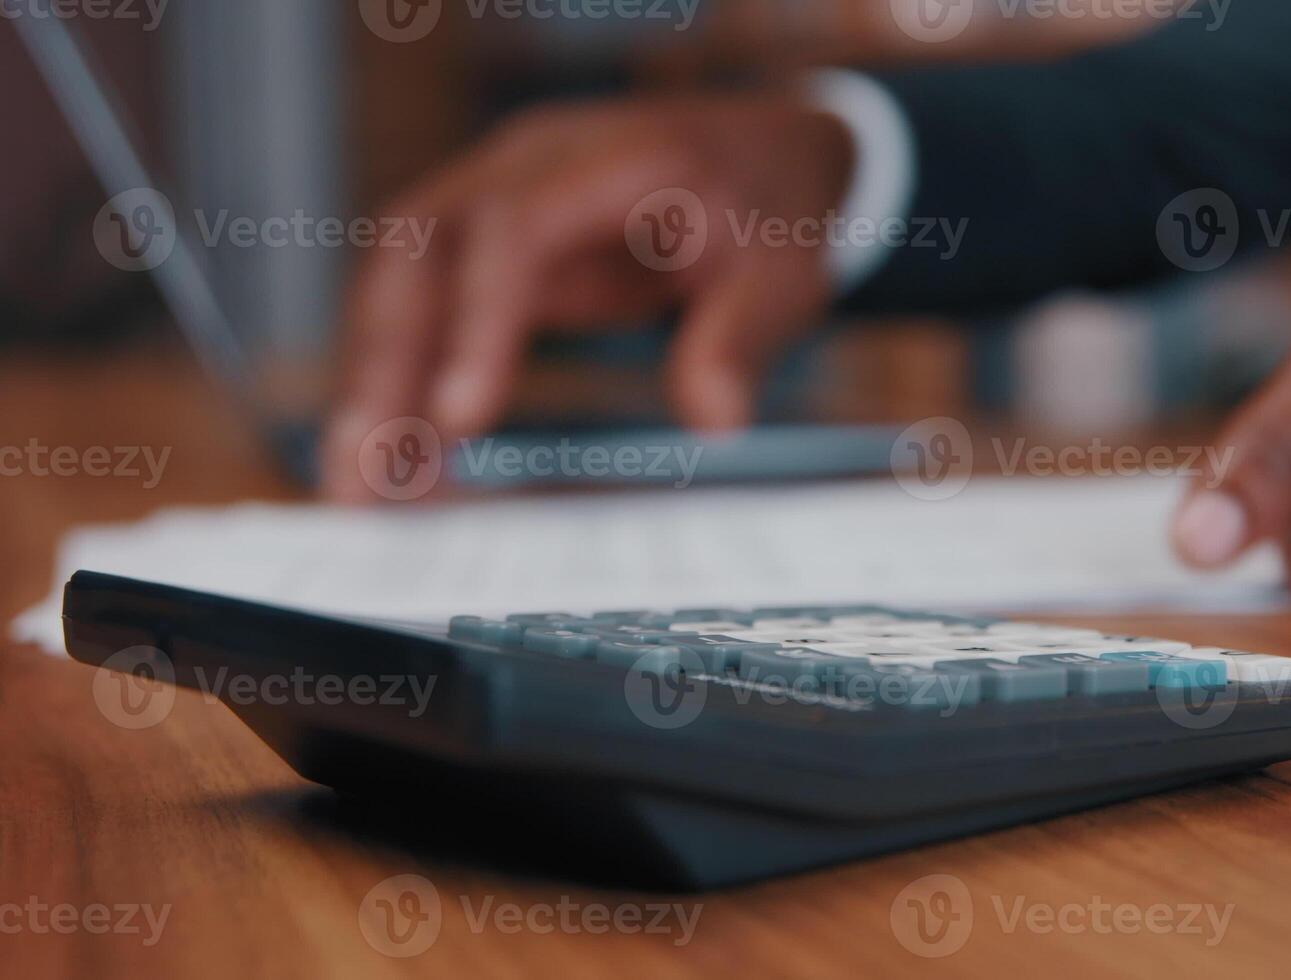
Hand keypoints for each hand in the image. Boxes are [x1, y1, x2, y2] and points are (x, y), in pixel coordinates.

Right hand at [321, 95, 853, 501]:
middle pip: (419, 251)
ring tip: (355, 488)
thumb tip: (713, 423)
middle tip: (360, 478)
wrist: (762, 155)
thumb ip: (738, 341)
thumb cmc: (769, 212)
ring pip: (398, 278)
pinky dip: (400, 377)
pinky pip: (422, 303)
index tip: (459, 420)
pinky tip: (395, 458)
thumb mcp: (781, 277)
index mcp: (605, 162)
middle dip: (383, 366)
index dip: (476, 321)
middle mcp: (527, 165)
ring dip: (371, 379)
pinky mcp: (485, 244)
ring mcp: (495, 196)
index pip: (511, 230)